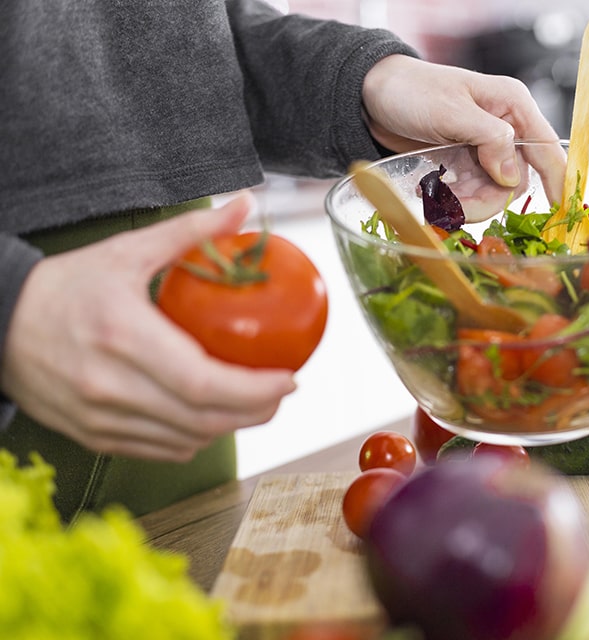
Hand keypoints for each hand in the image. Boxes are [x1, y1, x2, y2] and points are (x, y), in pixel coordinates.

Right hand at [0, 195, 296, 461]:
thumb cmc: (65, 286)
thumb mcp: (126, 251)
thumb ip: (190, 231)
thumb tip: (245, 206)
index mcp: (124, 337)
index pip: (204, 383)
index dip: (255, 389)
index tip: (288, 377)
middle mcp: (111, 386)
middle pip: (204, 419)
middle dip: (255, 411)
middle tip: (280, 391)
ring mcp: (101, 417)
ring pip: (186, 439)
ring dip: (229, 426)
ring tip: (254, 402)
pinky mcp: (94, 436)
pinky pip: (160, 449)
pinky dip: (194, 436)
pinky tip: (210, 415)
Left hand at [361, 55, 566, 213]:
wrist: (373, 96)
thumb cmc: (412, 91)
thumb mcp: (452, 111)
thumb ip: (489, 139)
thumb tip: (512, 175)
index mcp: (512, 106)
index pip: (547, 148)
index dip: (558, 180)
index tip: (560, 209)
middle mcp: (505, 128)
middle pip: (516, 180)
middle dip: (487, 198)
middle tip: (456, 205)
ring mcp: (485, 148)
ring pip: (493, 192)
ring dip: (468, 202)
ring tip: (436, 197)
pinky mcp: (466, 163)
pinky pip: (473, 193)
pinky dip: (455, 200)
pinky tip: (432, 191)